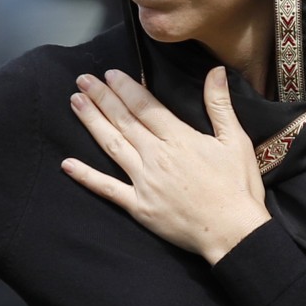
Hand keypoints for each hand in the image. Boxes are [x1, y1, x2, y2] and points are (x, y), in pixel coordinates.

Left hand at [61, 67, 270, 264]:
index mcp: (178, 139)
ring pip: (112, 146)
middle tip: (82, 80)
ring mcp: (144, 182)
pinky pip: (108, 189)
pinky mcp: (139, 206)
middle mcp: (156, 156)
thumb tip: (215, 71)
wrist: (234, 234)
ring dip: (92, 122)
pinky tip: (67, 164)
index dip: (125, 88)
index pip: (145, 106)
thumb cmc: (238, 187)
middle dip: (101, 98)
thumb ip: (220, 104)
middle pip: (123, 121)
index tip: (109, 74)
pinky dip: (86, 176)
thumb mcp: (235, 141)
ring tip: (75, 102)